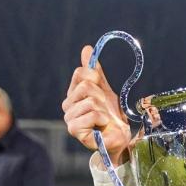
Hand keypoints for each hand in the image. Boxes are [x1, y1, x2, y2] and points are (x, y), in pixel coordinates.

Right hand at [62, 45, 131, 163]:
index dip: (95, 77)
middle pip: (86, 86)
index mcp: (73, 93)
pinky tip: (101, 126)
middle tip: (105, 109)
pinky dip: (102, 120)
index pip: (80, 72)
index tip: (101, 89)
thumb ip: (95, 72)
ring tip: (104, 119)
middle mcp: (68, 105)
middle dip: (102, 97)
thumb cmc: (111, 116)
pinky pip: (92, 114)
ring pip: (91, 101)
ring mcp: (69, 118)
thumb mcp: (105, 90)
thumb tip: (87, 48)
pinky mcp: (74, 130)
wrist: (118, 137)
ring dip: (104, 111)